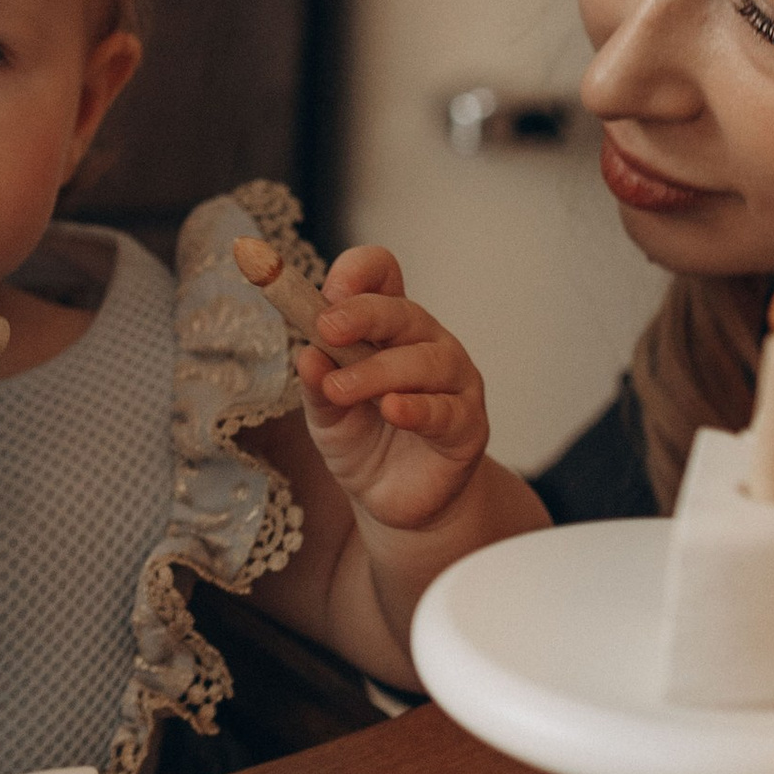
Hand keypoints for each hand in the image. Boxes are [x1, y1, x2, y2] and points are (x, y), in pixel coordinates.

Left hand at [287, 242, 492, 532]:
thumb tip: (306, 354)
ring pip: (425, 361)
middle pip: (402, 312)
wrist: (392, 500)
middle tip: (326, 328)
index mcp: (387, 328)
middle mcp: (426, 343)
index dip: (358, 272)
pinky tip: (392, 410)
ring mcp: (453, 382)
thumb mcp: (325, 412)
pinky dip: (417, 408)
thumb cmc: (362, 440)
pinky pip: (446, 410)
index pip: (382, 275)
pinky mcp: (468, 425)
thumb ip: (317, 384)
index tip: (326, 289)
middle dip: (362, 315)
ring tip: (340, 390)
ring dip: (377, 372)